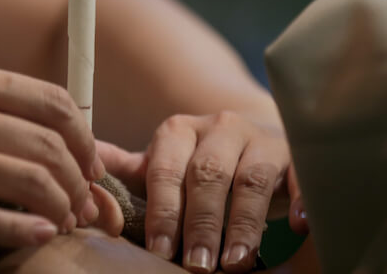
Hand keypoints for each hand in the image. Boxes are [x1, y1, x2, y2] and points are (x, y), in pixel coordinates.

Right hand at [0, 63, 105, 247]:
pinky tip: (40, 235)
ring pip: (30, 182)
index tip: (91, 162)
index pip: (53, 101)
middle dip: (79, 179)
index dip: (84, 136)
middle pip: (48, 145)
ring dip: (60, 206)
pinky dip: (26, 232)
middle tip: (84, 201)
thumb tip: (68, 136)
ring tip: (65, 219)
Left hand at [97, 111, 306, 272]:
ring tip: (237, 263)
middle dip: (201, 223)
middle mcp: (219, 126)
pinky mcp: (295, 152)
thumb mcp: (165, 162)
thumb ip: (127, 169)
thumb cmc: (203, 160)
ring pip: (252, 179)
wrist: (259, 139)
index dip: (163, 211)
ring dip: (244, 223)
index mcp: (179, 130)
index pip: (167, 170)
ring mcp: (260, 137)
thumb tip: (83, 170)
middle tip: (198, 266)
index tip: (159, 251)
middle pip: (209, 175)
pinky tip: (300, 226)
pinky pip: (301, 174)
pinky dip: (303, 199)